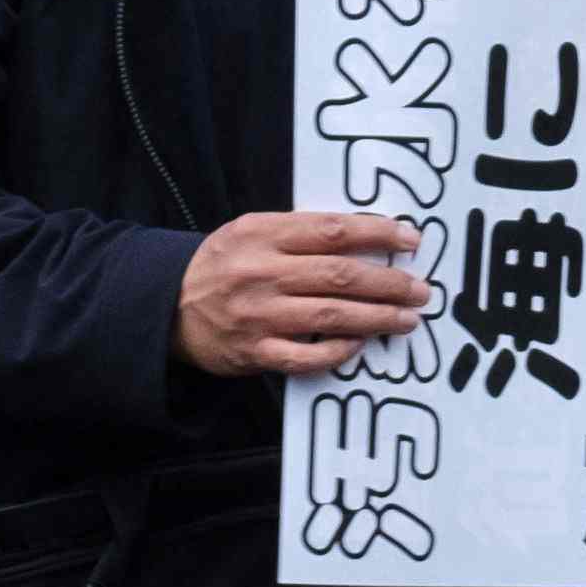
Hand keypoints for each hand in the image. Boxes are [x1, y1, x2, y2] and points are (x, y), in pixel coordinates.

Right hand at [176, 209, 425, 379]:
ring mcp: (256, 315)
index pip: (331, 230)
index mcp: (261, 234)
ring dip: (378, 318)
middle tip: (421, 289)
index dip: (378, 234)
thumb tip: (372, 236)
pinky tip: (361, 345)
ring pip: (331, 316)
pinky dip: (338, 352)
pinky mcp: (252, 352)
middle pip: (339, 275)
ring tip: (408, 318)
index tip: (412, 240)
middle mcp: (260, 273)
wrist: (164, 305)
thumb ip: (302, 233)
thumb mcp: (252, 233)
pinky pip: (306, 356)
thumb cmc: (225, 265)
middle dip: (389, 283)